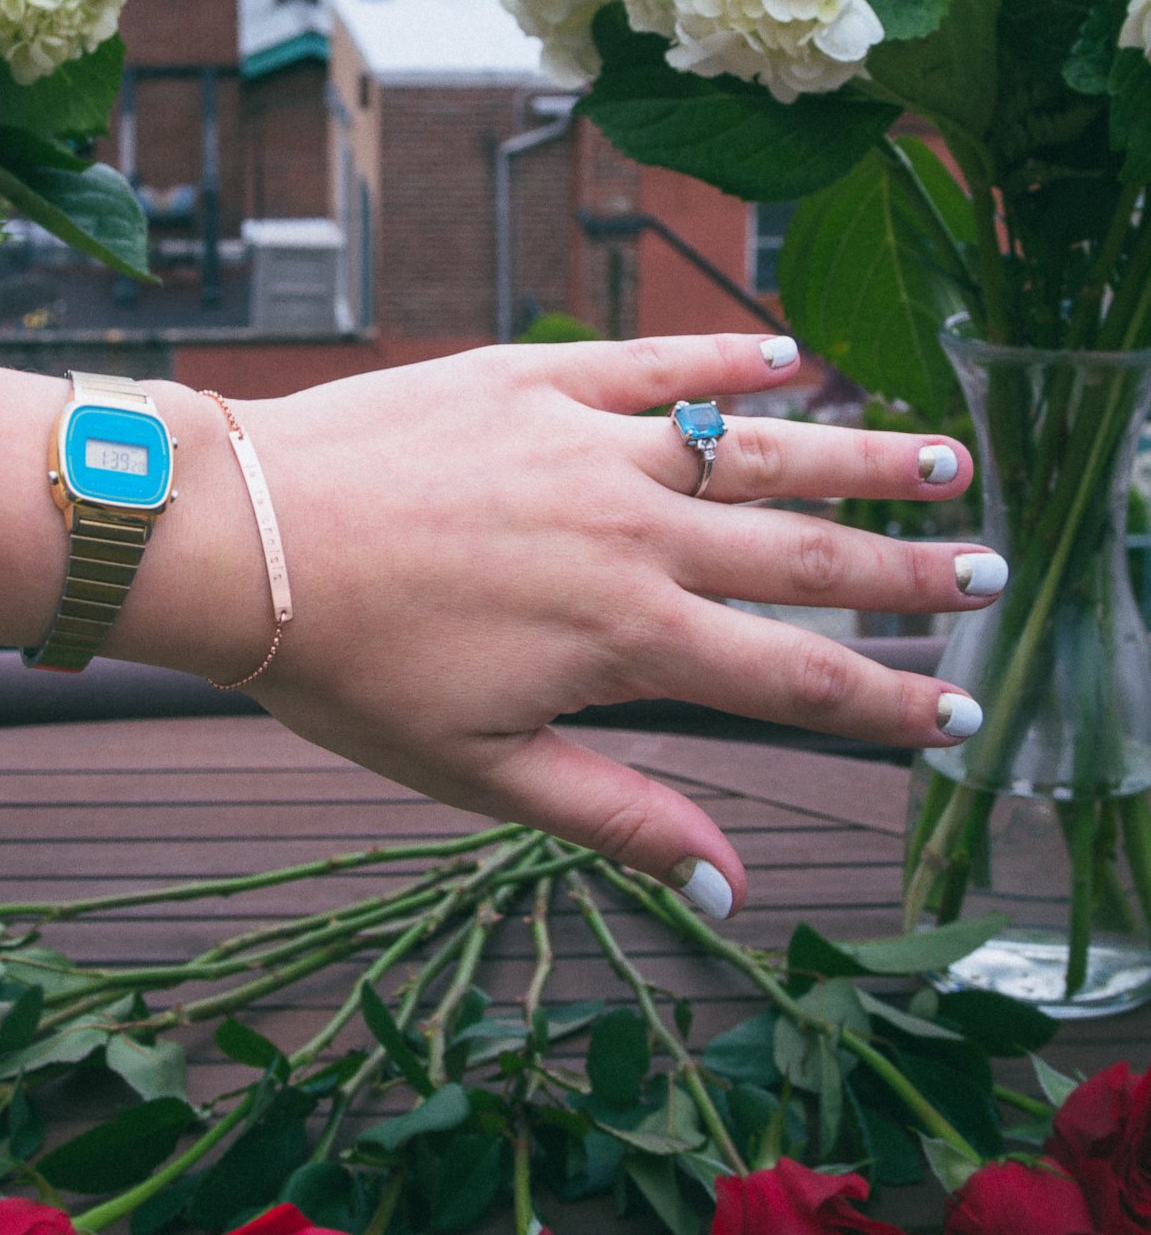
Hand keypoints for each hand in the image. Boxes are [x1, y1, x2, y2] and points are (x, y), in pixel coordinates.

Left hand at [139, 333, 994, 918]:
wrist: (246, 535)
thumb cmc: (347, 666)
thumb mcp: (479, 773)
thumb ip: (617, 819)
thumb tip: (728, 885)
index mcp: (625, 637)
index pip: (789, 677)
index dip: (883, 700)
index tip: (956, 710)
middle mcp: (630, 533)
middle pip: (802, 554)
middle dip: (907, 570)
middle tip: (988, 570)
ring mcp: (588, 442)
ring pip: (754, 445)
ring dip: (857, 447)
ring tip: (941, 451)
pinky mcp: (533, 377)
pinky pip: (650, 362)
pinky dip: (723, 355)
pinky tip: (787, 350)